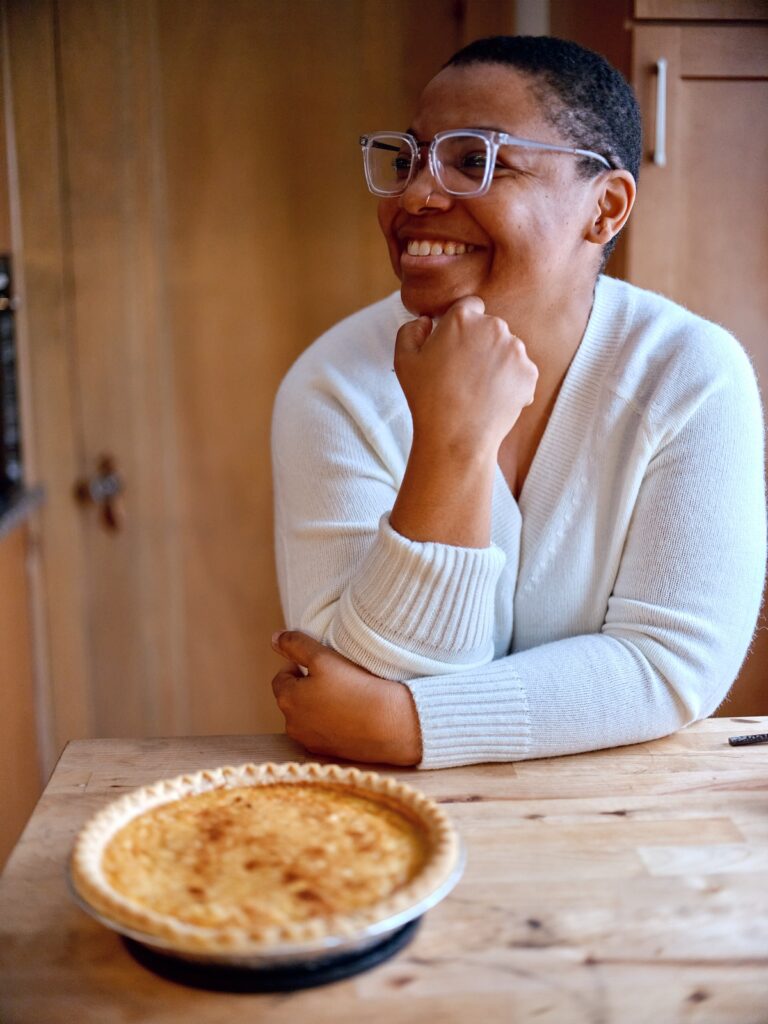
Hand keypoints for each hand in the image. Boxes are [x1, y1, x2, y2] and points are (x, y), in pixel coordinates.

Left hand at [270, 631, 421, 765]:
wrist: (388, 724)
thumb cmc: (354, 687)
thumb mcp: (322, 657)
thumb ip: (295, 644)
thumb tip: (274, 638)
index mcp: (286, 699)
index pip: (281, 677)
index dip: (298, 666)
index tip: (320, 664)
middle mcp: (292, 725)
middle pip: (293, 698)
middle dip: (306, 687)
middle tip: (333, 678)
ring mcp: (310, 742)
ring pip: (307, 717)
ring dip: (317, 706)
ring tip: (343, 696)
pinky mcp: (328, 753)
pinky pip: (323, 732)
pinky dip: (331, 723)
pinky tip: (350, 715)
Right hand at [394, 295, 537, 455]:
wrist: (456, 437)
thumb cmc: (427, 399)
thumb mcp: (404, 360)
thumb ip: (411, 330)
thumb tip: (426, 322)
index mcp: (463, 317)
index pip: (469, 307)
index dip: (461, 326)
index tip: (455, 346)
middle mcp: (493, 326)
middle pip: (490, 328)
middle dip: (479, 344)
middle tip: (463, 373)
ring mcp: (515, 350)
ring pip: (507, 349)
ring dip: (496, 363)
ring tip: (477, 389)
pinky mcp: (529, 373)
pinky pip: (520, 372)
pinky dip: (510, 383)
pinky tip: (491, 399)